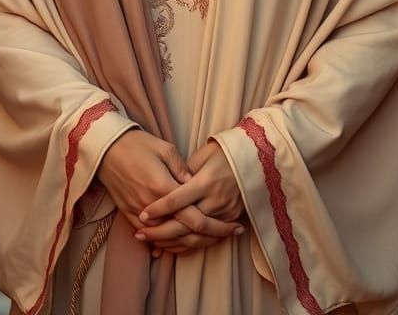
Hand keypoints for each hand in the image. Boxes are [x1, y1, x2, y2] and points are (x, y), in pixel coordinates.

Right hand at [97, 131, 243, 255]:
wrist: (105, 149)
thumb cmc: (137, 144)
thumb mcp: (165, 149)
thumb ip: (183, 170)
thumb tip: (196, 185)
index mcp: (164, 188)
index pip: (196, 218)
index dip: (218, 226)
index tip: (235, 226)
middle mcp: (152, 207)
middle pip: (186, 233)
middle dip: (211, 237)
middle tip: (231, 234)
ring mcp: (139, 214)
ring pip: (170, 240)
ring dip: (192, 243)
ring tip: (212, 240)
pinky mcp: (129, 216)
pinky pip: (152, 238)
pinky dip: (169, 243)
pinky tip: (184, 243)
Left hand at [135, 139, 245, 254]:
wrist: (257, 157)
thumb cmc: (225, 151)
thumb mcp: (203, 153)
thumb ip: (183, 170)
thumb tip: (166, 185)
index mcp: (206, 181)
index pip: (177, 200)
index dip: (158, 208)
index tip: (142, 213)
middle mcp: (216, 199)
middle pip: (184, 224)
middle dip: (160, 232)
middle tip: (140, 235)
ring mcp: (225, 212)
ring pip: (195, 237)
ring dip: (172, 242)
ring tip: (152, 243)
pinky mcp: (232, 218)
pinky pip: (208, 238)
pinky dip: (190, 244)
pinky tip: (173, 246)